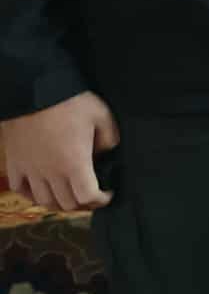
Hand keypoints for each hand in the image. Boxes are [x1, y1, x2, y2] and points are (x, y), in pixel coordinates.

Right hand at [4, 91, 118, 211]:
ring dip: (58, 203)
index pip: (87, 197)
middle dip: (83, 203)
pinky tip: (40, 190)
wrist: (32, 90)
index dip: (100, 200)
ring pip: (43, 201)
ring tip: (68, 195)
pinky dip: (31, 195)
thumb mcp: (101, 116)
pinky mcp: (14, 163)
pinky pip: (19, 188)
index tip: (107, 194)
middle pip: (67, 203)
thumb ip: (109, 138)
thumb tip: (106, 152)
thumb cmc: (69, 102)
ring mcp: (29, 169)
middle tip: (90, 195)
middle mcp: (50, 172)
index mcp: (74, 164)